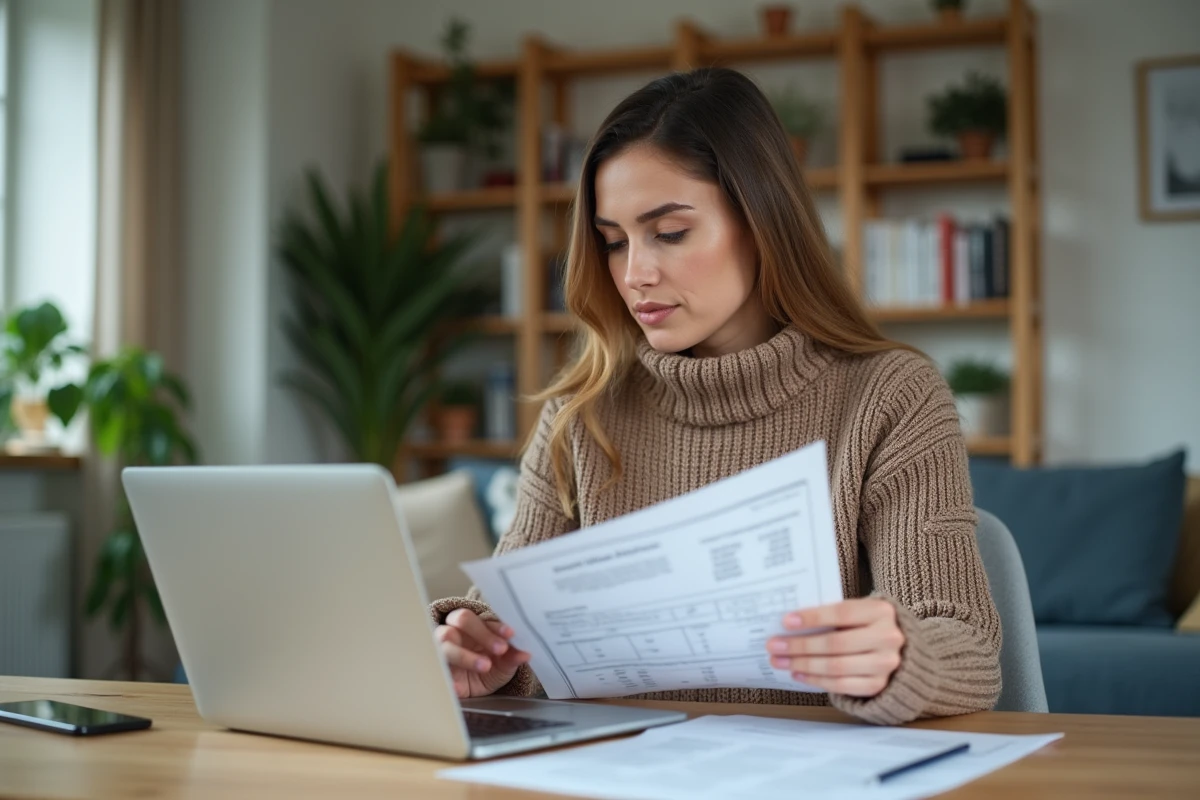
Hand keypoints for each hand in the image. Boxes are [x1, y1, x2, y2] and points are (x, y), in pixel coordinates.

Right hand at [435, 608, 530, 697]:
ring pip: (446, 643)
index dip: (496, 626)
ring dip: (465, 655)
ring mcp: (441, 648)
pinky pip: (436, 670)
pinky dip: (447, 678)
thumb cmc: (488, 666)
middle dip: (482, 633)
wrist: (472, 689)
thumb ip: (512, 657)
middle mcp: (455, 631)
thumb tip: (526, 653)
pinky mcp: (435, 669)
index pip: (483, 618)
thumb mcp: (504, 664)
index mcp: (474, 624)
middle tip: (500, 649)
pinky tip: (458, 686)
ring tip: (485, 666)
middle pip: (461, 619)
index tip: (511, 634)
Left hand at [765, 598, 904, 697]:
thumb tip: (790, 622)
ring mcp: (885, 664)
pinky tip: (798, 673)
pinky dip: (815, 680)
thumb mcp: (857, 612)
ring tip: (780, 661)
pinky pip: (841, 685)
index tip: (786, 621)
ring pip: (836, 667)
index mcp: (880, 611)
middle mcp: (887, 638)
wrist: (897, 649)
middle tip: (774, 645)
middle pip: (836, 643)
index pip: (842, 613)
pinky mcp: (878, 684)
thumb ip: (832, 615)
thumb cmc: (865, 625)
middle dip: (800, 645)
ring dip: (803, 664)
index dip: (813, 618)